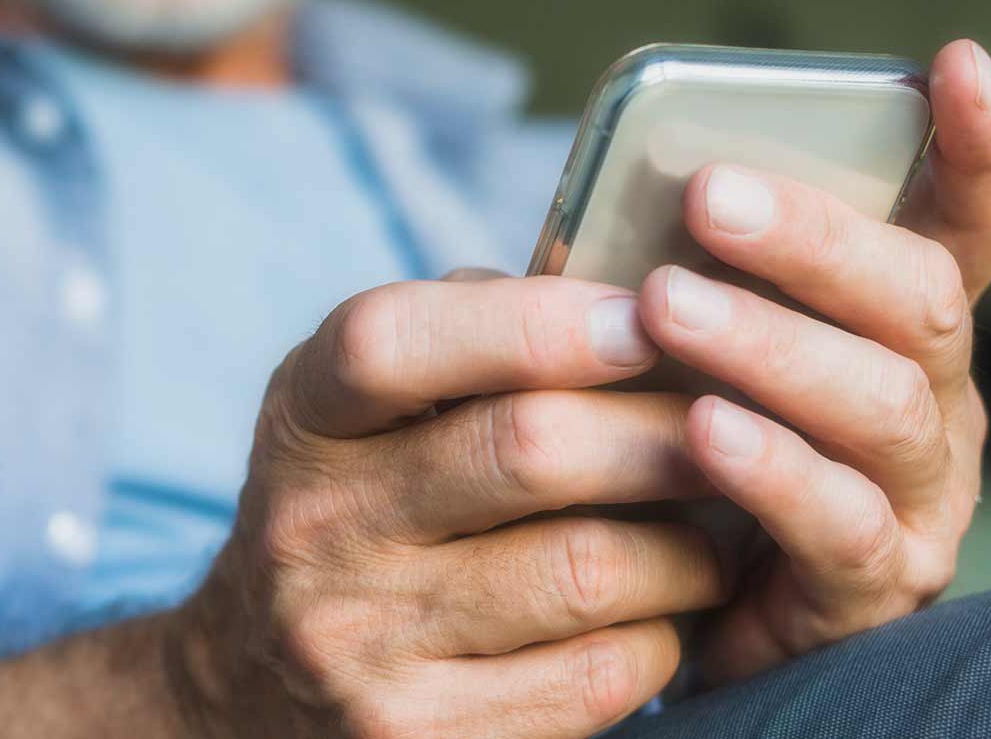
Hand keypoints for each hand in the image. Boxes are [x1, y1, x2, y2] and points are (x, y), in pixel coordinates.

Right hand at [166, 272, 732, 737]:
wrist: (254, 684)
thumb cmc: (359, 508)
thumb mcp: (364, 408)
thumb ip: (469, 338)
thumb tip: (640, 295)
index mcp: (303, 418)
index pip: (392, 342)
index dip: (533, 321)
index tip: (645, 316)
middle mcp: (314, 529)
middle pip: (525, 449)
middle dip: (662, 429)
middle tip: (736, 423)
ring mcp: (360, 645)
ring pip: (588, 568)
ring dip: (690, 542)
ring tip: (720, 522)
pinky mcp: (418, 738)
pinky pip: (600, 674)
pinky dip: (664, 634)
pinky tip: (668, 611)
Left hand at [634, 39, 990, 682]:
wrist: (655, 606)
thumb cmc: (666, 441)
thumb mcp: (674, 337)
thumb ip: (681, 265)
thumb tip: (628, 182)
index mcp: (895, 321)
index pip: (970, 222)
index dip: (978, 145)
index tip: (956, 67)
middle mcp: (930, 398)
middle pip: (921, 299)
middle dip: (818, 241)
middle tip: (709, 195)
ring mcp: (915, 496)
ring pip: (882, 405)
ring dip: (771, 345)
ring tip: (668, 306)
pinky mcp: (870, 586)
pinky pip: (838, 522)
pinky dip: (771, 469)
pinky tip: (703, 430)